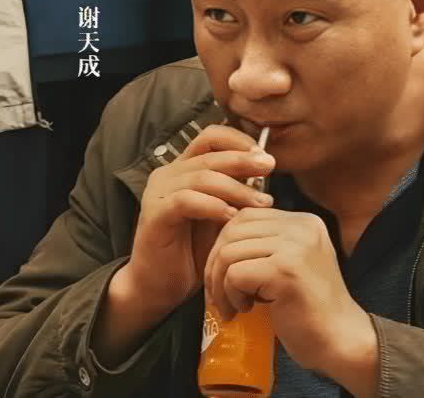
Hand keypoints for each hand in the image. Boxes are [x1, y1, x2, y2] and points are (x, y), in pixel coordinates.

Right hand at [122, 125, 276, 310]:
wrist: (162, 285)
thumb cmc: (195, 249)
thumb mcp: (222, 213)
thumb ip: (236, 190)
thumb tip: (266, 169)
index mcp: (185, 167)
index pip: (210, 137)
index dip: (238, 140)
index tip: (265, 154)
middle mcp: (169, 174)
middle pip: (210, 154)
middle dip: (244, 160)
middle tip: (269, 168)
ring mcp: (158, 192)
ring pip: (201, 176)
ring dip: (236, 188)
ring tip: (260, 202)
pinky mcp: (154, 214)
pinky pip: (186, 201)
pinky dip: (212, 206)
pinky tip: (232, 216)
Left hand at [203, 207, 370, 373]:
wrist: (340, 340)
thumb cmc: (309, 308)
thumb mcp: (291, 263)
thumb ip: (267, 244)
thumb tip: (218, 238)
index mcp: (304, 221)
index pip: (245, 216)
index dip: (224, 246)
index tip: (225, 276)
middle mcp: (302, 227)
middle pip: (232, 231)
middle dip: (214, 265)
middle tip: (219, 296)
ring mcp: (295, 247)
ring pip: (228, 253)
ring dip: (220, 285)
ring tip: (233, 306)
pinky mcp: (286, 271)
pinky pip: (234, 275)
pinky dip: (231, 296)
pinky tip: (245, 310)